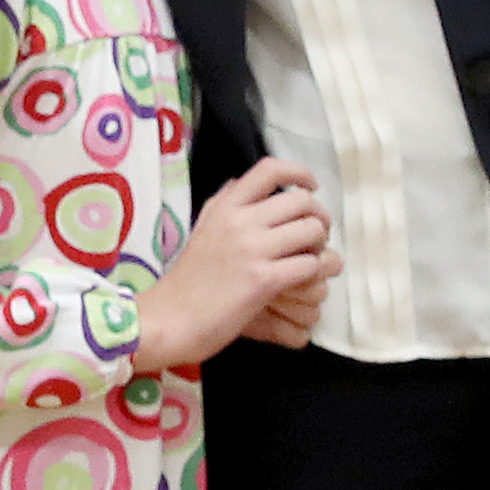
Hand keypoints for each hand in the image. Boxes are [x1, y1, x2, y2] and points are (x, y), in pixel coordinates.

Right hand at [130, 157, 334, 371]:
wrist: (169, 319)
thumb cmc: (186, 280)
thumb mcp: (201, 228)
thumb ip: (223, 203)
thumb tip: (239, 181)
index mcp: (226, 206)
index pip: (270, 169)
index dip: (299, 172)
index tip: (311, 186)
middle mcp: (239, 221)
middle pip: (302, 201)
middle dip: (318, 217)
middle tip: (314, 237)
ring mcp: (252, 249)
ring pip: (312, 230)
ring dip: (320, 246)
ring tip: (310, 259)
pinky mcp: (263, 279)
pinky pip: (309, 264)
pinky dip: (313, 272)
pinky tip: (301, 281)